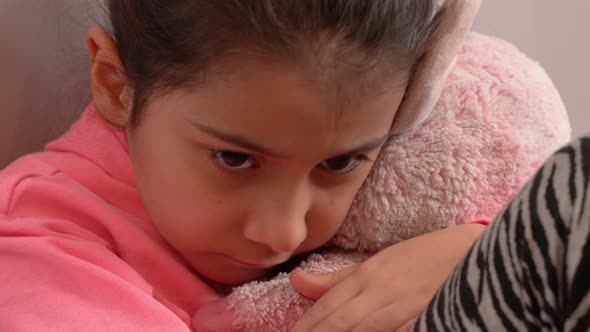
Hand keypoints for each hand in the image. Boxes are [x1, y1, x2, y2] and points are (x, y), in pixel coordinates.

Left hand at [289, 224, 484, 331]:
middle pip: (338, 323)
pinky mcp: (429, 318)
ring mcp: (405, 308)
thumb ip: (338, 279)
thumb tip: (296, 280)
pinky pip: (397, 331)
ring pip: (361, 329)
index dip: (304, 327)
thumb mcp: (379, 264)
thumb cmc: (425, 259)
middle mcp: (381, 291)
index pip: (326, 308)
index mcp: (368, 275)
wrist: (482, 255)